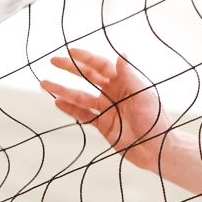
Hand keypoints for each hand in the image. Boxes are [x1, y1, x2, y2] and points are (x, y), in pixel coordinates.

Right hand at [41, 45, 164, 155]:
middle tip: (54, 61)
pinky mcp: (103, 125)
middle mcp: (114, 92)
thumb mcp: (143, 95)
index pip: (102, 66)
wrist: (156, 149)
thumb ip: (129, 76)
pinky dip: (70, 109)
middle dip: (71, 69)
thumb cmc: (156, 120)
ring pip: (81, 96)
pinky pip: (83, 114)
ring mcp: (107, 109)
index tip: (71, 52)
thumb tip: (120, 54)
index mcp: (125, 82)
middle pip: (88, 77)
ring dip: (63, 90)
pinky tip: (57, 102)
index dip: (86, 58)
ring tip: (45, 84)